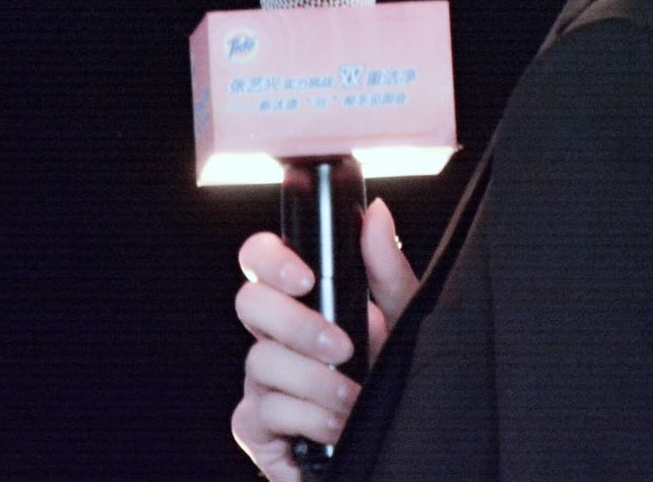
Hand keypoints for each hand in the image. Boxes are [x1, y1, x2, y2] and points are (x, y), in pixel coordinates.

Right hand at [231, 196, 418, 480]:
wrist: (393, 440)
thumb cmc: (391, 373)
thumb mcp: (403, 317)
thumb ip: (386, 267)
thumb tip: (376, 212)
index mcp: (302, 299)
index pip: (259, 257)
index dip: (271, 259)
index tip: (307, 278)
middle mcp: (273, 334)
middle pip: (249, 303)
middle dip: (297, 326)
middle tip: (343, 347)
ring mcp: (260, 380)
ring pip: (259, 362)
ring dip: (314, 382)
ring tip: (353, 396)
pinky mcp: (257, 427)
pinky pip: (264, 412)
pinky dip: (307, 420)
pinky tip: (336, 426)